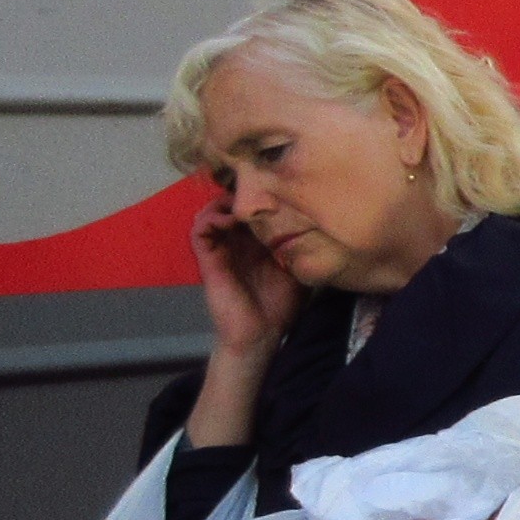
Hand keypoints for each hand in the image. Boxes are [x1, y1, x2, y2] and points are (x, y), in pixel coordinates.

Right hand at [191, 199, 299, 356]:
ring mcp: (220, 249)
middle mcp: (236, 242)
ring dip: (224, 202)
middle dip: (241, 192)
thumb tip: (320, 221)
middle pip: (229, 204)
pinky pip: (199, 230)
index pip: (251, 209)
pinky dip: (211, 218)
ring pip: (211, 211)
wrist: (262, 334)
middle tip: (258, 186)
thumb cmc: (281, 304)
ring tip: (244, 203)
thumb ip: (302, 245)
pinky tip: (231, 219)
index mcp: (256, 242)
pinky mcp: (208, 260)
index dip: (259, 194)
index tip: (275, 185)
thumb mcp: (298, 267)